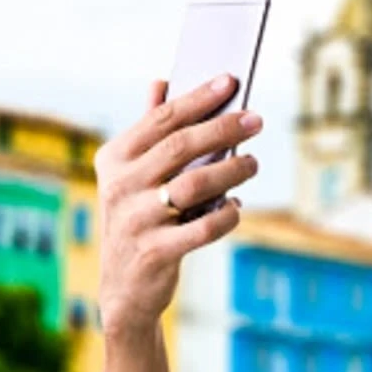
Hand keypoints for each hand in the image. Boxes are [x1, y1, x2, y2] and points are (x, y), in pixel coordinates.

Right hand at [96, 75, 262, 342]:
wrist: (124, 288)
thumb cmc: (137, 220)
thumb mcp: (131, 176)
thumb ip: (147, 131)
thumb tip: (160, 82)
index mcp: (114, 159)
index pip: (161, 119)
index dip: (198, 98)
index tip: (230, 82)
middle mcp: (120, 186)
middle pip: (180, 146)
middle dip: (223, 128)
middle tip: (256, 120)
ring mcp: (136, 220)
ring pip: (195, 185)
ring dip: (231, 170)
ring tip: (253, 163)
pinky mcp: (156, 252)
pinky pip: (203, 228)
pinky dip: (226, 215)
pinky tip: (236, 206)